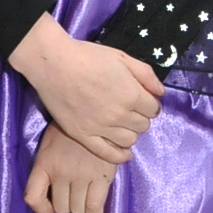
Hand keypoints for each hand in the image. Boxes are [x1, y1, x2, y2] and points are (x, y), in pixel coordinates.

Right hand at [10, 14, 163, 162]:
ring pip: (129, 140)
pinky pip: (108, 154)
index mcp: (132, 94)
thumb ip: (146, 75)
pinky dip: (120, 156)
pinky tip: (124, 152)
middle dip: (140, 117)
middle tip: (129, 109)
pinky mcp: (83, 136)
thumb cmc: (87, 56)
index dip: (149, 103)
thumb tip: (160, 93)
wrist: (52, 64)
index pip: (153, 109)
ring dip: (130, 132)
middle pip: (143, 125)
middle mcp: (120, 115)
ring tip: (121, 124)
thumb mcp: (121, 57)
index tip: (142, 99)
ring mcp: (101, 128)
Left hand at [25, 123, 117, 212]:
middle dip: (67, 205)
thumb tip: (52, 192)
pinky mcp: (100, 178)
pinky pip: (93, 209)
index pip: (32, 198)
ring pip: (77, 209)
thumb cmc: (71, 129)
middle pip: (60, 207)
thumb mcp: (50, 143)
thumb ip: (47, 165)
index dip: (41, 208)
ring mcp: (80, 176)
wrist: (96, 113)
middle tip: (74, 195)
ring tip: (85, 197)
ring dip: (80, 207)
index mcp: (44, 163)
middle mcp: (60, 173)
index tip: (50, 207)